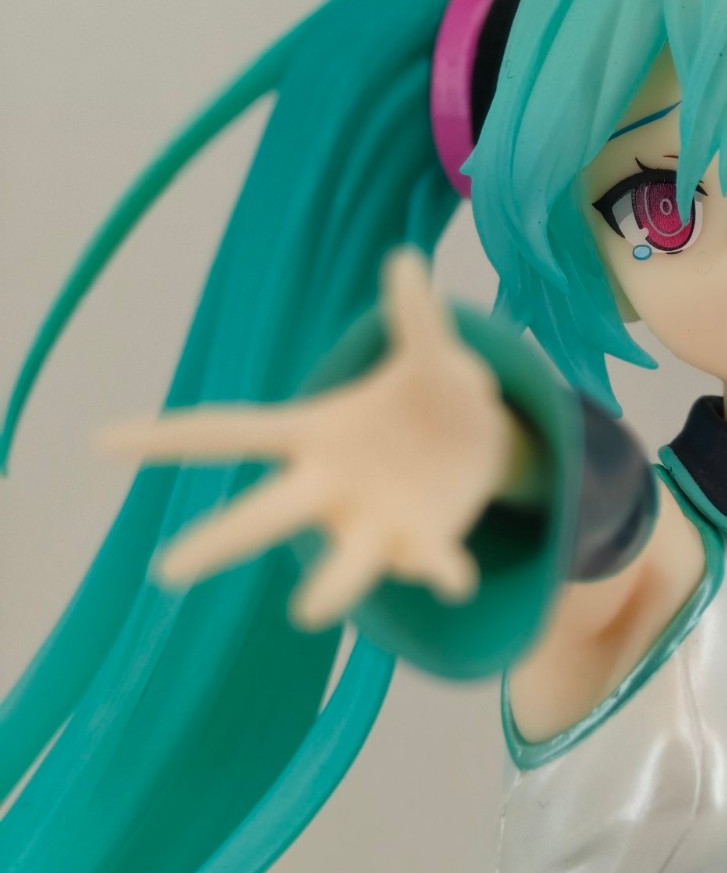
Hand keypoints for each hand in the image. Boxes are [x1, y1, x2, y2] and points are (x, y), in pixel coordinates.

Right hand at [100, 246, 525, 628]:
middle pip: (269, 514)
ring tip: (307, 612)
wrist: (480, 445)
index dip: (167, 438)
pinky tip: (458, 581)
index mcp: (314, 433)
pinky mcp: (427, 542)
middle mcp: (333, 486)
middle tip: (168, 571)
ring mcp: (377, 521)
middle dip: (222, 539)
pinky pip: (433, 559)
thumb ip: (415, 317)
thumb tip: (407, 259)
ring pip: (348, 561)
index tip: (100, 443)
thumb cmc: (433, 395)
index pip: (231, 432)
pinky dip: (442, 570)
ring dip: (332, 585)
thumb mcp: (430, 354)